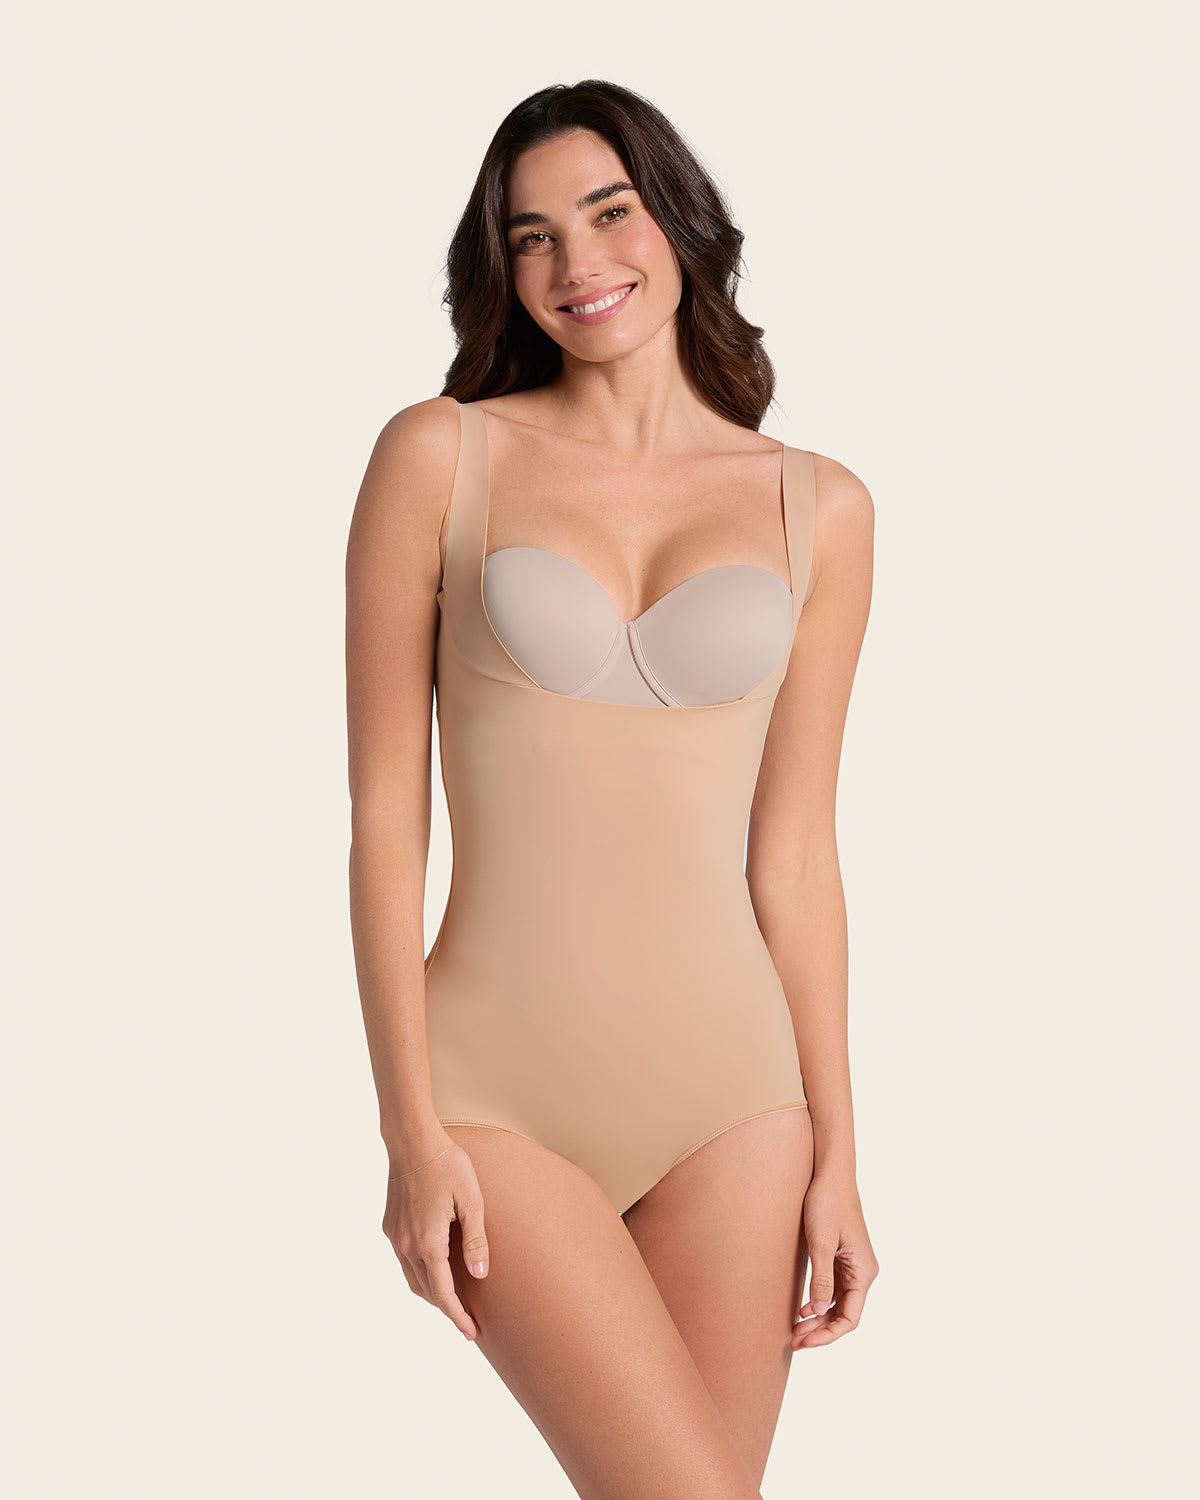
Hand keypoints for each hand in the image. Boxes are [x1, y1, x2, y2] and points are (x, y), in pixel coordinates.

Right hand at [381, 1133, 490, 1340]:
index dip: (458, 1316)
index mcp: (428, 1242)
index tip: (471, 1333)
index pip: (443, 1293)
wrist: (412, 1140)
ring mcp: (395, 1236)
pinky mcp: (390, 1226)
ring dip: (432, 1293)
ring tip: (453, 1300)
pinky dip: (420, 1274)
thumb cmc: (447, 1165)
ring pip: (412, 1279)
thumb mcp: (471, 1200)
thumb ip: (476, 1239)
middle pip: (426, 1291)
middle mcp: (406, 1245)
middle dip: (447, 1308)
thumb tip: (480, 1274)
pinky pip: (404, 1261)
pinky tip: (434, 1268)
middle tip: (468, 1320)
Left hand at [791, 1169, 877, 1349]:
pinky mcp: (843, 1257)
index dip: (827, 1335)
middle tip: (793, 1341)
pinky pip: (834, 1289)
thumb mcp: (820, 1242)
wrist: (830, 1173)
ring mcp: (854, 1265)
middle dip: (820, 1331)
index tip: (804, 1342)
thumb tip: (819, 1312)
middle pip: (844, 1314)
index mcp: (864, 1271)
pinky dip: (819, 1303)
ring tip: (794, 1330)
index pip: (849, 1318)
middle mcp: (863, 1272)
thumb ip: (821, 1278)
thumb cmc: (826, 1203)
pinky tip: (802, 1309)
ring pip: (839, 1303)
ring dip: (818, 1319)